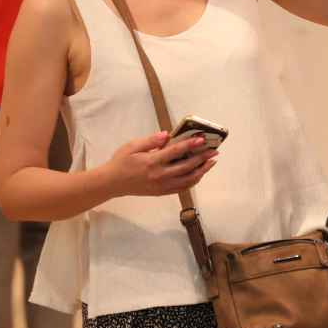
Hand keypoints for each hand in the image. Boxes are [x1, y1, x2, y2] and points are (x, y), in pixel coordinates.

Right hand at [103, 131, 217, 197]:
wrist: (113, 183)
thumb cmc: (122, 162)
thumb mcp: (132, 146)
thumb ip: (150, 141)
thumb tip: (167, 135)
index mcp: (152, 162)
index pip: (175, 152)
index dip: (190, 145)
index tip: (202, 139)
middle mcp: (160, 175)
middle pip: (187, 166)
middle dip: (202, 158)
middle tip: (214, 151)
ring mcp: (162, 186)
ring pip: (188, 179)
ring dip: (202, 170)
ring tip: (211, 162)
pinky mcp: (163, 192)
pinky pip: (183, 187)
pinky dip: (194, 180)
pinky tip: (199, 173)